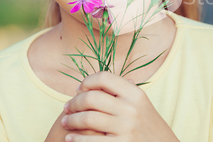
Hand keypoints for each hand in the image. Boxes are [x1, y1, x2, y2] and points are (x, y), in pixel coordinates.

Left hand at [61, 71, 179, 141]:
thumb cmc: (147, 125)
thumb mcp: (141, 104)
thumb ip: (122, 91)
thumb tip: (95, 81)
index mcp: (136, 94)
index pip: (104, 77)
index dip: (87, 81)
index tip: (79, 89)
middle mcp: (131, 109)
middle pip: (92, 97)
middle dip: (74, 102)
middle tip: (67, 107)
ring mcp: (126, 128)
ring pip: (88, 118)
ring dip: (71, 120)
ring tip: (65, 122)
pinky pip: (90, 141)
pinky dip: (76, 139)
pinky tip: (70, 138)